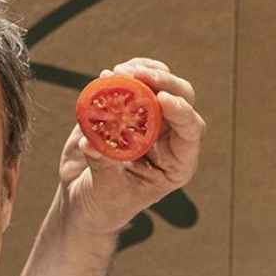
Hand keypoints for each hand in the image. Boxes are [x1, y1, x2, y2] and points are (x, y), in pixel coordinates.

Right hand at [58, 58, 204, 236]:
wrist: (85, 199)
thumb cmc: (102, 204)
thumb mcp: (104, 191)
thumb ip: (102, 165)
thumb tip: (89, 141)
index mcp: (176, 164)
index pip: (190, 132)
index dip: (181, 112)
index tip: (161, 99)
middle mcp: (171, 139)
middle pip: (182, 100)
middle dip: (163, 83)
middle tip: (136, 74)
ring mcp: (154, 121)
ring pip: (163, 85)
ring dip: (145, 72)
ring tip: (118, 71)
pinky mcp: (132, 109)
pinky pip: (139, 83)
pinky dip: (127, 72)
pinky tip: (110, 73)